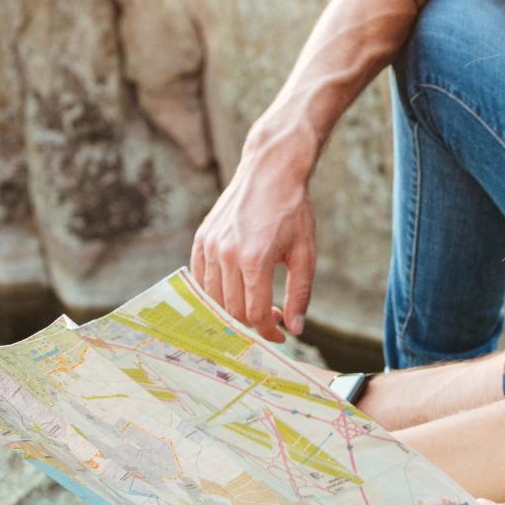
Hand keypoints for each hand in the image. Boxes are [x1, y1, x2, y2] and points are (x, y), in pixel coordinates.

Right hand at [190, 129, 316, 339]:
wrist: (270, 171)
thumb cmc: (292, 211)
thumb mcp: (304, 253)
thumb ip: (299, 294)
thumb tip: (295, 329)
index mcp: (255, 259)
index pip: (255, 313)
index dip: (268, 331)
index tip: (280, 334)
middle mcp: (227, 254)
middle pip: (233, 309)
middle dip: (253, 322)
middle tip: (273, 316)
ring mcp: (210, 246)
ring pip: (214, 298)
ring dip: (233, 309)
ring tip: (254, 302)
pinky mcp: (202, 239)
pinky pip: (200, 278)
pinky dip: (213, 292)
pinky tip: (233, 290)